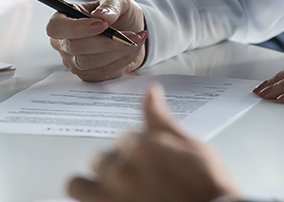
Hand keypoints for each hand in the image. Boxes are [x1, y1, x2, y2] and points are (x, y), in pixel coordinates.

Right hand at [47, 0, 147, 81]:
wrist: (132, 31)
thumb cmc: (119, 13)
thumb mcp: (119, 0)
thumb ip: (111, 4)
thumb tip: (100, 15)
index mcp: (64, 18)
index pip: (56, 27)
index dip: (77, 28)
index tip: (103, 25)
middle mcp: (64, 42)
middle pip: (75, 47)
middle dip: (107, 42)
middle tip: (132, 35)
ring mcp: (73, 61)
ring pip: (89, 62)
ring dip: (117, 51)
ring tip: (136, 40)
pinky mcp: (87, 74)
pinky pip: (101, 72)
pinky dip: (121, 61)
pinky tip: (132, 49)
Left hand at [68, 84, 239, 201]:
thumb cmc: (206, 183)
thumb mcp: (190, 144)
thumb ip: (161, 119)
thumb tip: (150, 92)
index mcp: (141, 148)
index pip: (122, 136)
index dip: (135, 144)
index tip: (146, 153)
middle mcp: (120, 174)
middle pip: (98, 158)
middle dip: (114, 161)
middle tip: (134, 172)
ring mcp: (112, 200)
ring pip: (77, 184)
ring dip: (90, 182)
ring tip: (109, 188)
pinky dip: (94, 200)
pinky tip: (112, 199)